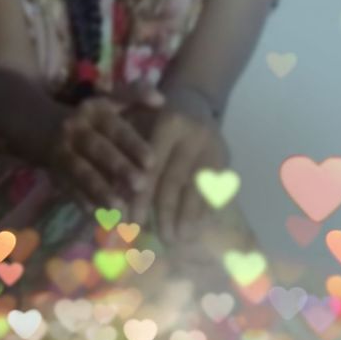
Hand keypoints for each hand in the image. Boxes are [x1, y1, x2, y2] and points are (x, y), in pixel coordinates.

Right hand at [49, 84, 163, 213]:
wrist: (43, 128)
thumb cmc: (93, 119)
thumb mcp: (111, 101)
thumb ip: (136, 96)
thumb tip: (160, 99)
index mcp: (94, 112)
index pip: (115, 128)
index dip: (133, 144)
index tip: (152, 161)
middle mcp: (75, 131)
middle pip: (98, 150)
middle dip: (119, 168)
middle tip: (141, 185)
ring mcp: (62, 154)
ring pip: (81, 172)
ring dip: (100, 190)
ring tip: (119, 207)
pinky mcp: (55, 174)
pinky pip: (68, 189)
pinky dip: (82, 202)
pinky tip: (97, 215)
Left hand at [129, 108, 229, 243]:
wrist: (193, 100)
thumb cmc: (151, 117)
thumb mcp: (134, 124)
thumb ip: (125, 157)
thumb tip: (114, 201)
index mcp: (169, 124)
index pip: (152, 168)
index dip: (141, 199)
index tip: (132, 224)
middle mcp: (194, 135)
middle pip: (176, 181)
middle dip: (165, 214)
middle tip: (157, 239)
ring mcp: (214, 146)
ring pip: (200, 188)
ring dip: (188, 217)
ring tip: (178, 238)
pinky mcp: (226, 157)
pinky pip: (216, 188)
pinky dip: (206, 210)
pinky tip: (196, 227)